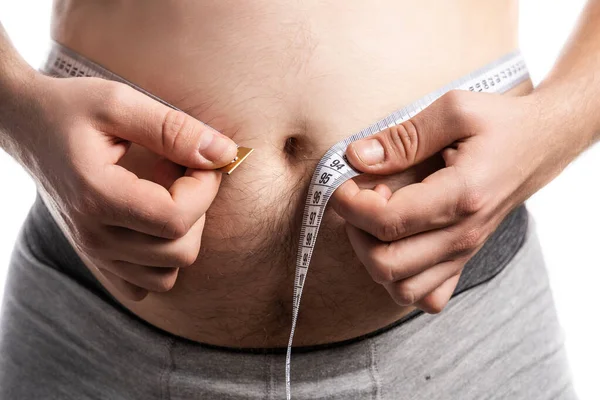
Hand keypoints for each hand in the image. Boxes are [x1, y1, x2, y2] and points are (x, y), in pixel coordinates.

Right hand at [10, 72, 237, 300]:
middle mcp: (93, 236)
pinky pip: (145, 285)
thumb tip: (224, 154)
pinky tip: (154, 222)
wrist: (28, 126)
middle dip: (198, 208)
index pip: (177, 218)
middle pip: (180, 250)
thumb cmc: (71, 109)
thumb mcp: (121, 103)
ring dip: (182, 234)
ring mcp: (94, 253)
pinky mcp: (97, 259)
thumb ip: (175, 130)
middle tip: (181, 172)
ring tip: (165, 195)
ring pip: (168, 273)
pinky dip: (161, 260)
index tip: (203, 159)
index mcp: (98, 196)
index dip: (205, 188)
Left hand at [331, 89, 579, 312]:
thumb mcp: (454, 110)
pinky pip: (427, 297)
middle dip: (356, 232)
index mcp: (462, 195)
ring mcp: (465, 252)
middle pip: (386, 264)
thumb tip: (356, 157)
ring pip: (401, 289)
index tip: (343, 182)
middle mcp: (464, 234)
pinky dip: (402, 281)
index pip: (387, 222)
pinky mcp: (463, 259)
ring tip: (379, 221)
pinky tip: (399, 246)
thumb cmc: (500, 124)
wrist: (543, 144)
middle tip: (362, 199)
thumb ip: (402, 137)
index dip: (350, 205)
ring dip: (374, 258)